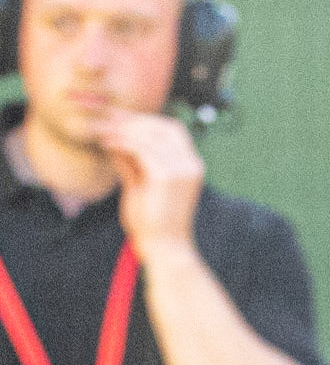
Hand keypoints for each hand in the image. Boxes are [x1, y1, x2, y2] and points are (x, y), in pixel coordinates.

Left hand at [95, 110, 203, 258]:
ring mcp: (183, 169)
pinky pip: (142, 149)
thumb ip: (131, 162)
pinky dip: (123, 143)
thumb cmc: (152, 221)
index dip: (145, 120)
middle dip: (135, 120)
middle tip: (106, 121)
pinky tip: (107, 144)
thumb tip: (114, 140)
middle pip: (165, 126)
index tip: (117, 117)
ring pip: (151, 134)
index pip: (172, 130)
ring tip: (102, 133)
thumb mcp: (140, 185)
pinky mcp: (168, 176)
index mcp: (191, 166)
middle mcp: (192, 164)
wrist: (164, 247)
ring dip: (124, 130)